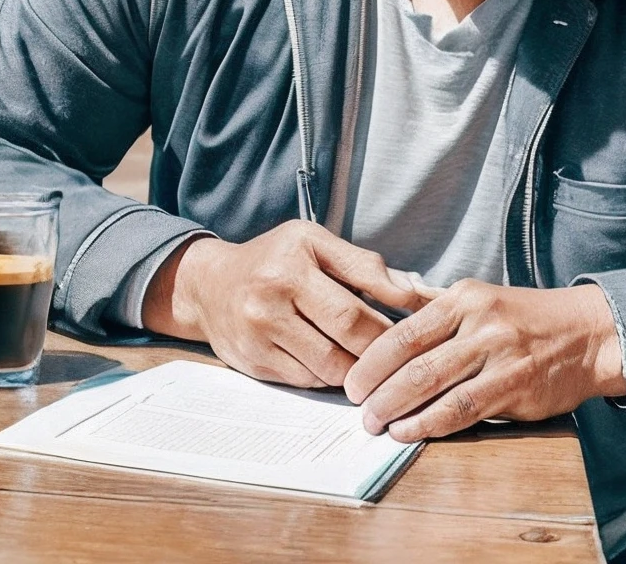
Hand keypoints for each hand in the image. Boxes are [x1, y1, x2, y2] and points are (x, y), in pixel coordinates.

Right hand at [142, 221, 426, 389]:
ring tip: (373, 363)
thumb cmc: (275, 259)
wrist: (210, 286)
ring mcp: (260, 334)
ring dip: (357, 371)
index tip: (415, 334)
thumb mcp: (315, 243)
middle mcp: (273, 296)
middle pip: (345, 340)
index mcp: (295, 260)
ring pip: (328, 368)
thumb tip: (414, 294)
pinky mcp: (254, 364)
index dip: (391, 327)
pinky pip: (306, 381)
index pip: (355, 306)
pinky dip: (328, 378)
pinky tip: (338, 366)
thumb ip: (364, 265)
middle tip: (400, 357)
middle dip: (379, 353)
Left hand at [343, 280, 625, 440]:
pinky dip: (431, 423)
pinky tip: (410, 431)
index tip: (351, 381)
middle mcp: (479, 321)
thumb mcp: (480, 298)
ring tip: (377, 426)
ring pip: (435, 386)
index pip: (404, 330)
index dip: (371, 359)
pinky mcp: (515, 385)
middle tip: (358, 410)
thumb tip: (385, 308)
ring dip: (399, 410)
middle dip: (378, 389)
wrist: (587, 333)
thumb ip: (436, 308)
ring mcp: (498, 353)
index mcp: (463, 297)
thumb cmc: (525, 319)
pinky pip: (463, 409)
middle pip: (414, 361)